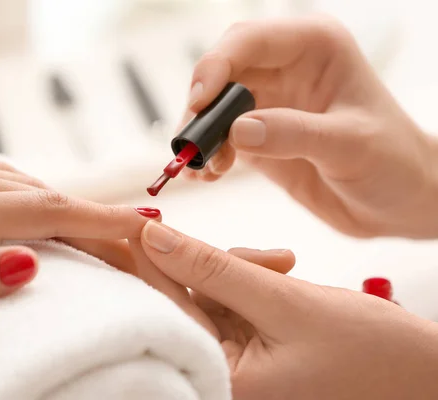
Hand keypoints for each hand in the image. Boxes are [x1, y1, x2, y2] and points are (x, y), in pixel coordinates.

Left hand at [0, 159, 154, 358]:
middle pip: (41, 193)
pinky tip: (39, 208)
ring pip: (21, 183)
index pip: (45, 211)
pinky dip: (30, 195)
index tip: (146, 225)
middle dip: (92, 215)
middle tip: (135, 235)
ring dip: (63, 204)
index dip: (100, 220)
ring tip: (97, 227)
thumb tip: (31, 259)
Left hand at [131, 220, 437, 398]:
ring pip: (210, 290)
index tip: (134, 221)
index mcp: (222, 382)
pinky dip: (253, 276)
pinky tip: (284, 269)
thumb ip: (214, 269)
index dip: (149, 260)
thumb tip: (155, 237)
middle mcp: (222, 376)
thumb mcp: (285, 303)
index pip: (164, 310)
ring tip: (286, 266)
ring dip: (240, 267)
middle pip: (185, 299)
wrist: (424, 374)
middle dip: (212, 263)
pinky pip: (233, 296)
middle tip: (251, 250)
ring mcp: (238, 360)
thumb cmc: (370, 354)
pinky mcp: (253, 343)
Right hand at [181, 17, 437, 237]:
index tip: (200, 101)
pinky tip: (207, 176)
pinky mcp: (260, 138)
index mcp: (315, 48)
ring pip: (216, 108)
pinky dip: (208, 156)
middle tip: (191, 141)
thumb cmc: (393, 163)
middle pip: (223, 72)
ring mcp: (270, 104)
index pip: (250, 41)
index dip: (216, 65)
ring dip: (201, 136)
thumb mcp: (351, 145)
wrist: (399, 202)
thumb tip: (238, 131)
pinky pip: (221, 140)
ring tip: (201, 167)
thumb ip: (295, 134)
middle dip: (201, 106)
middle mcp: (287, 69)